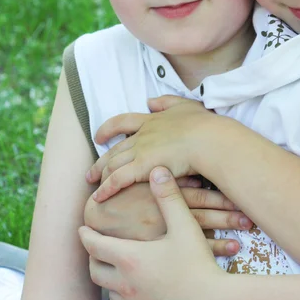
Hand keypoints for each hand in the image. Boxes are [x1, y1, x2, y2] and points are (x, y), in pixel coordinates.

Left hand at [79, 168, 227, 299]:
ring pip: (108, 290)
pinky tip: (134, 288)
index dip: (87, 235)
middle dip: (93, 256)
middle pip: (95, 270)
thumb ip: (169, 197)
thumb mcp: (185, 225)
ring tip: (114, 267)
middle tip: (96, 246)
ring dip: (107, 277)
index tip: (82, 229)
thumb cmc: (197, 264)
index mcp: (130, 257)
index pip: (95, 245)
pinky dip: (123, 294)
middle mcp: (125, 283)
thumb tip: (157, 171)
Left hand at [86, 96, 221, 201]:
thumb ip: (166, 102)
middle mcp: (142, 135)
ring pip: (112, 164)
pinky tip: (99, 197)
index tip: (98, 137)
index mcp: (151, 120)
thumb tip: (150, 101)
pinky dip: (106, 188)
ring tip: (93, 185)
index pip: (122, 122)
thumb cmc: (203, 124)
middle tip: (90, 172)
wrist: (208, 139)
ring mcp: (141, 151)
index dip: (108, 129)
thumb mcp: (185, 105)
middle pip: (114, 148)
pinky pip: (117, 179)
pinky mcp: (142, 167)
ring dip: (100, 175)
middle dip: (100, 161)